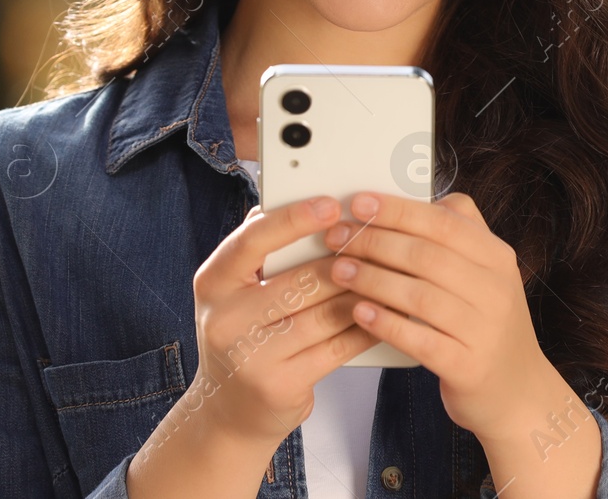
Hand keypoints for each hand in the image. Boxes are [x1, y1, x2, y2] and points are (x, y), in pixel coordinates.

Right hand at [187, 195, 382, 447]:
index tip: (332, 204)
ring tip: (394, 273)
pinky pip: (338, 346)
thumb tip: (301, 197)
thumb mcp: (238, 289)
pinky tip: (387, 312)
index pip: (253, 240)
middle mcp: (225, 319)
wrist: (230, 410)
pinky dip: (367, 326)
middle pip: (302, 280)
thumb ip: (263, 248)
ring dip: (365, 292)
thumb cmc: (246, 333)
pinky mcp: (280, 385)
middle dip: (348, 260)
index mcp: (213, 282)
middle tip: (383, 241)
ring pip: (326, 313)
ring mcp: (250, 356)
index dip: (294, 219)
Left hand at [322, 190, 560, 441]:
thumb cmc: (488, 327)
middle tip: (338, 238)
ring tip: (339, 271)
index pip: (444, 222)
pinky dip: (386, 323)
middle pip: (427, 255)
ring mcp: (484, 330)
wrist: (518, 392)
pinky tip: (360, 312)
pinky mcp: (467, 366)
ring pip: (420, 295)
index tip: (359, 203)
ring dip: (373, 279)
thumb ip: (463, 236)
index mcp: (497, 258)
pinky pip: (419, 339)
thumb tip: (425, 201)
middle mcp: (496, 290)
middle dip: (375, 242)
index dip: (399, 211)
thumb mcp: (490, 274)